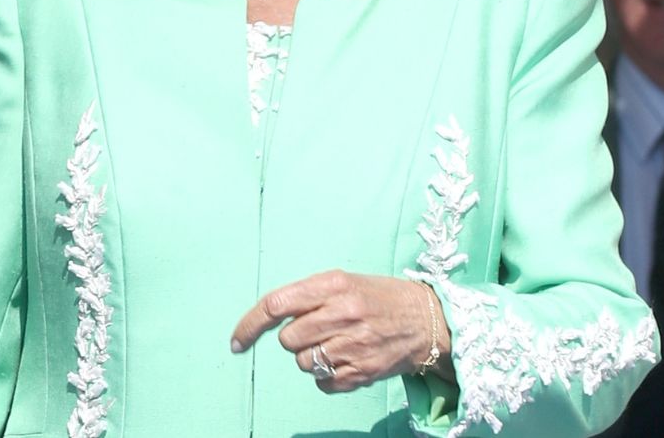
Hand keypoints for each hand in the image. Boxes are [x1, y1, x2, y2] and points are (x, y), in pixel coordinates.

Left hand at [229, 270, 448, 392]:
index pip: (276, 305)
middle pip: (288, 339)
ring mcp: (354, 345)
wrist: (426, 320)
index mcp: (334, 285)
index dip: (250, 325)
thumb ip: (308, 295)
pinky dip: (328, 375)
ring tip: (338, 343)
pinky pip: (322, 383)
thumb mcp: (345, 281)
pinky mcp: (362, 372)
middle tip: (319, 329)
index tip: (236, 341)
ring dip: (313, 356)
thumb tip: (268, 315)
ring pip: (304, 363)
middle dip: (296, 338)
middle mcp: (343, 313)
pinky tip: (346, 359)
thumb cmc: (378, 297)